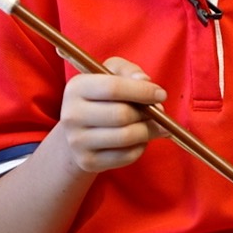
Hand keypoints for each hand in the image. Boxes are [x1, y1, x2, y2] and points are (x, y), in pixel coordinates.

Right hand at [55, 56, 168, 173]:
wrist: (79, 131)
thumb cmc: (102, 97)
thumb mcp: (112, 73)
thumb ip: (129, 71)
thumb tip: (144, 81)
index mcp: (76, 88)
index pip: (113, 88)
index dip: (142, 91)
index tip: (161, 94)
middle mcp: (72, 115)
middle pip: (122, 115)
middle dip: (148, 113)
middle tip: (158, 112)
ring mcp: (77, 141)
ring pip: (126, 137)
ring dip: (148, 130)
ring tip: (154, 124)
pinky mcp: (87, 162)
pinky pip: (127, 156)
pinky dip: (141, 147)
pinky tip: (139, 139)